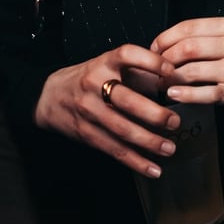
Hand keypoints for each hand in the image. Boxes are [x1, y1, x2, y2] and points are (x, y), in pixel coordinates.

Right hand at [35, 45, 181, 176]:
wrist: (49, 97)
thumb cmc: (89, 79)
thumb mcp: (108, 66)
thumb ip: (138, 72)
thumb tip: (172, 83)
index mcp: (104, 63)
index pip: (128, 55)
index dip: (151, 61)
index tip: (170, 72)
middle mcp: (94, 84)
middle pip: (127, 100)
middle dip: (154, 114)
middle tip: (175, 122)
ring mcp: (88, 110)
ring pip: (122, 129)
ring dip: (149, 142)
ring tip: (169, 148)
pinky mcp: (86, 133)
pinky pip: (114, 149)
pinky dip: (136, 161)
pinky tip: (153, 168)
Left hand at [151, 16, 223, 116]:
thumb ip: (206, 39)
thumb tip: (165, 44)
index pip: (190, 27)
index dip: (166, 38)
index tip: (154, 48)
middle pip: (188, 48)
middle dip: (165, 59)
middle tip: (156, 70)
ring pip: (193, 70)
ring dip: (170, 78)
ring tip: (162, 84)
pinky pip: (208, 93)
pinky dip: (187, 94)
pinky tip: (175, 95)